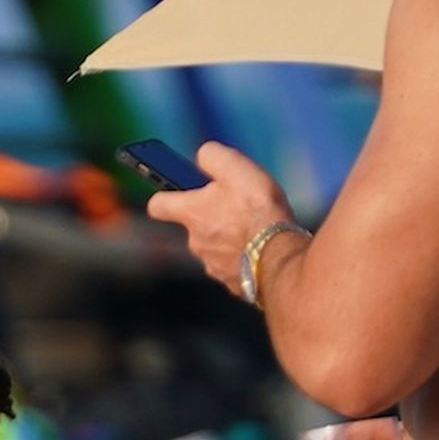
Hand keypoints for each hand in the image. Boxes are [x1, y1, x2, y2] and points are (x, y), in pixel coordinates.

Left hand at [146, 143, 296, 300]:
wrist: (280, 259)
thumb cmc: (257, 211)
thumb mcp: (235, 167)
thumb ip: (211, 156)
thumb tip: (203, 157)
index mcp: (190, 213)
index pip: (158, 205)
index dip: (164, 196)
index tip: (171, 191)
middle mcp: (195, 243)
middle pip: (195, 226)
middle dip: (211, 215)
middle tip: (236, 204)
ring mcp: (213, 266)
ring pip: (215, 246)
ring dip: (228, 237)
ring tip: (254, 226)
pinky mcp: (232, 283)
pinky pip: (234, 265)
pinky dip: (243, 256)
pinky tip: (261, 248)